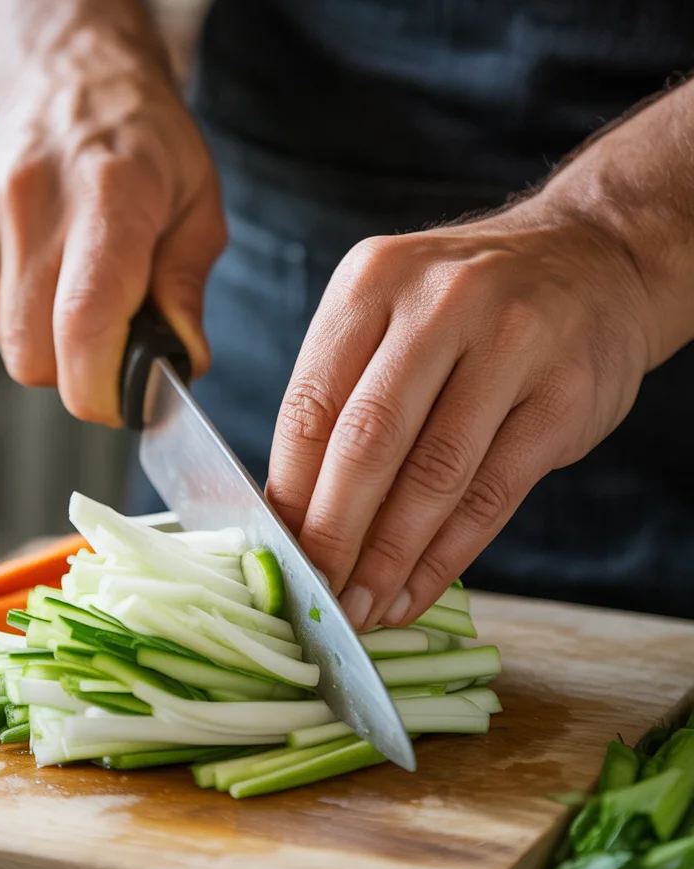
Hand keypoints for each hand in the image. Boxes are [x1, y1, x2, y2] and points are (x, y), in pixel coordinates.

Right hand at [0, 37, 224, 424]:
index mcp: (108, 196)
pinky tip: (48, 266)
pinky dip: (22, 312)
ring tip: (82, 285)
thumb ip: (187, 290)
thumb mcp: (198, 206)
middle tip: (115, 341)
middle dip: (78, 373)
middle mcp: (31, 201)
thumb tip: (181, 364)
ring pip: (8, 343)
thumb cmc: (148, 141)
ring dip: (51, 342)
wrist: (71, 71)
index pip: (83, 326)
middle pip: (34, 357)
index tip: (129, 399)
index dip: (103, 388)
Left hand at [266, 199, 657, 629]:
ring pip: (434, 476)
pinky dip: (446, 557)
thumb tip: (291, 509)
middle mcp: (440, 304)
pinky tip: (415, 591)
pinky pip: (493, 495)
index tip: (276, 551)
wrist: (591, 260)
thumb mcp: (392, 314)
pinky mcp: (565, 396)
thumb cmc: (469, 306)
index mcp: (373, 281)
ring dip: (389, 558)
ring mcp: (512, 345)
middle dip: (333, 534)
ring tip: (362, 608)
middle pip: (367, 441)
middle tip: (314, 594)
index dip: (289, 491)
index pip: (311, 403)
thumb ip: (344, 395)